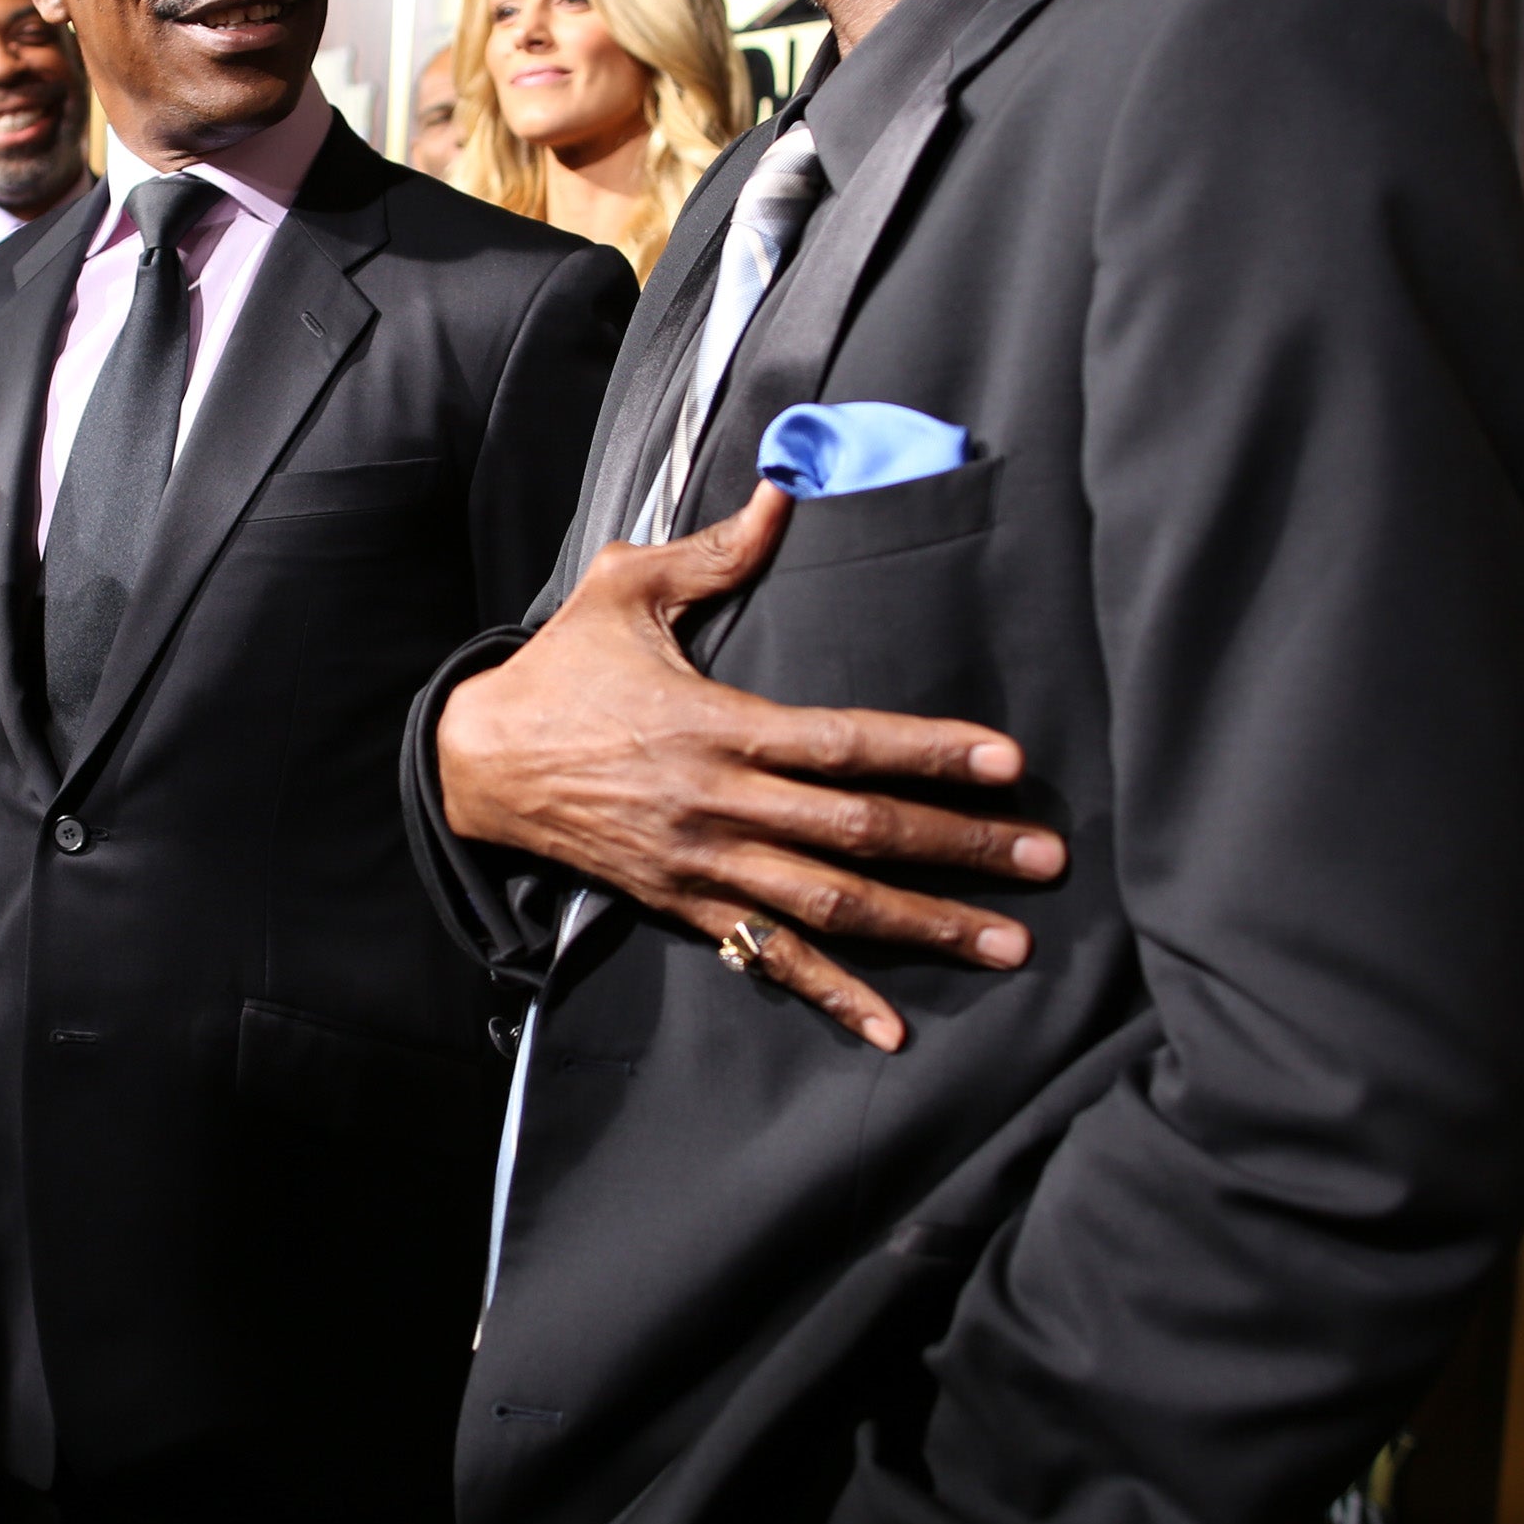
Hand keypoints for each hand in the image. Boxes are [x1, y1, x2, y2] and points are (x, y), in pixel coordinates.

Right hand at [435, 481, 1065, 1050]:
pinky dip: (831, 993)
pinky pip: (766, 957)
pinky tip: (891, 1026)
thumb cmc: (557, 671)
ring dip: (923, 927)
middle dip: (961, 848)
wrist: (477, 764)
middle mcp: (720, 803)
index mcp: (718, 724)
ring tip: (1006, 943)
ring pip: (830, 905)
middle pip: (859, 833)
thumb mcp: (623, 592)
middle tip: (1046, 860)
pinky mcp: (683, 905)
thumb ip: (712, 554)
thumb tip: (784, 497)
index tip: (1006, 764)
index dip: (929, 752)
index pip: (844, 742)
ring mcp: (704, 864)